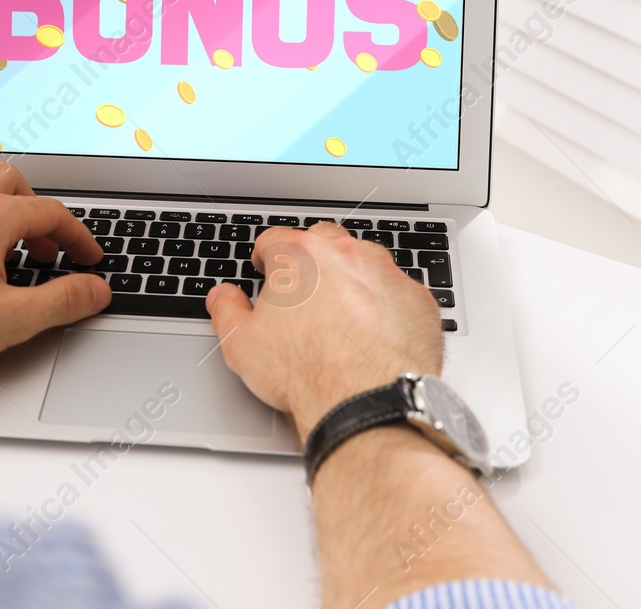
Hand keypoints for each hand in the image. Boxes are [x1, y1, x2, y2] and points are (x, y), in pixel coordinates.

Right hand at [205, 222, 443, 433]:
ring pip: (366, 261)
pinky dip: (387, 305)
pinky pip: (399, 292)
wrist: (365, 402)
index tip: (265, 265)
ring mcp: (386, 274)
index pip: (274, 238)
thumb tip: (222, 297)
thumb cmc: (305, 372)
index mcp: (299, 256)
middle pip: (324, 240)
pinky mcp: (418, 300)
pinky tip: (376, 332)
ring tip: (343, 312)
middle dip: (312, 258)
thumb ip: (227, 310)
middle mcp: (345, 255)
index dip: (265, 254)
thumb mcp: (242, 344)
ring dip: (353, 277)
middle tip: (304, 289)